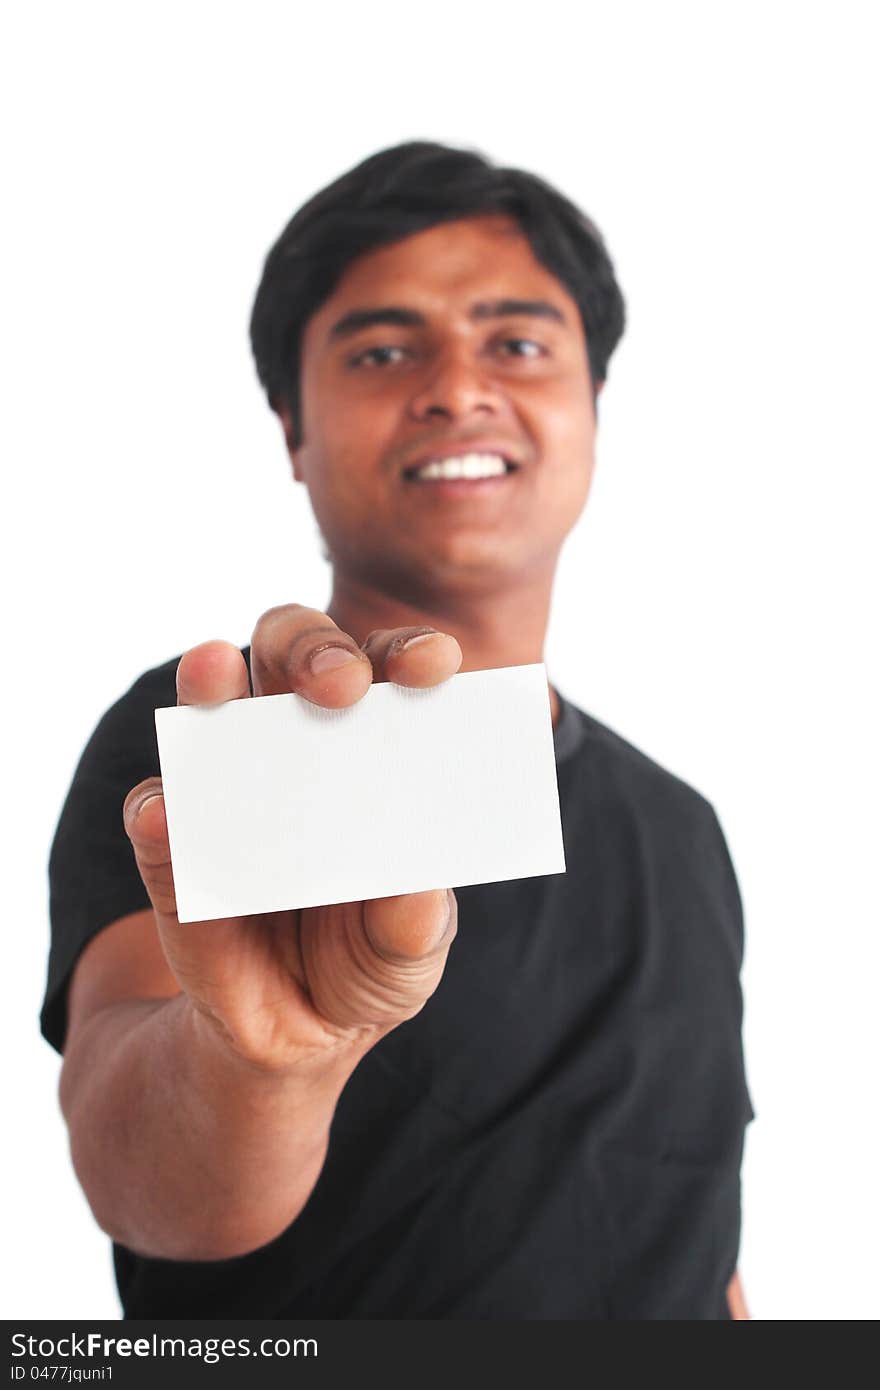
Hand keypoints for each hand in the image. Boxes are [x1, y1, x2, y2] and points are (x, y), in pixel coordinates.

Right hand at [122, 604, 462, 1072]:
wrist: (297, 1031)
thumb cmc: (374, 958)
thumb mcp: (412, 951)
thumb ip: (415, 924)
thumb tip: (415, 891)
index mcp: (377, 750)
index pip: (392, 674)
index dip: (411, 654)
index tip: (433, 667)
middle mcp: (300, 744)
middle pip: (296, 658)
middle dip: (315, 650)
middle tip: (339, 683)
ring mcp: (231, 788)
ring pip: (212, 707)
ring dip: (211, 684)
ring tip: (213, 667)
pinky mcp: (175, 850)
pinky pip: (155, 819)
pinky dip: (156, 809)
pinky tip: (164, 810)